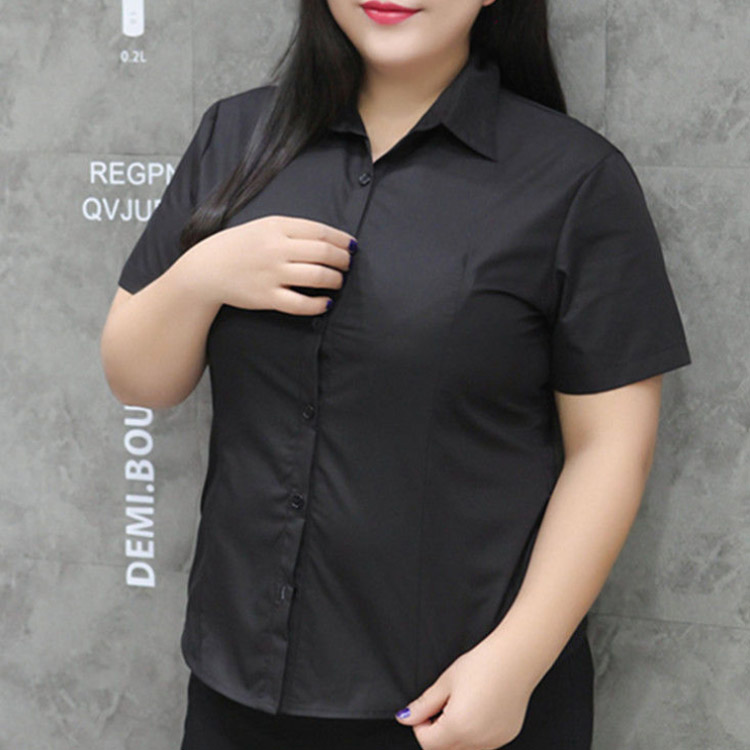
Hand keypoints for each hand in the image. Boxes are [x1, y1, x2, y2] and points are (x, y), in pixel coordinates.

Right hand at [189, 214, 355, 313]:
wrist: (206, 269)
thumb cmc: (237, 246)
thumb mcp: (263, 226)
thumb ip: (292, 229)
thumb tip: (327, 239)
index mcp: (276, 226)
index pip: (321, 231)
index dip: (342, 239)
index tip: (351, 246)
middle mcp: (276, 249)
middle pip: (324, 252)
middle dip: (343, 259)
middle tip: (347, 264)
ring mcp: (272, 274)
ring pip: (317, 276)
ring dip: (335, 279)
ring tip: (338, 281)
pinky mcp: (267, 298)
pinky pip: (301, 304)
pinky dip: (319, 304)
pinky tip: (326, 302)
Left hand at [394, 630, 539, 749]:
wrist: (516, 658)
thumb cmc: (482, 665)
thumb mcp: (446, 682)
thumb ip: (424, 705)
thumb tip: (405, 718)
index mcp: (458, 727)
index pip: (427, 744)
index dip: (420, 726)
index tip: (425, 710)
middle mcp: (477, 740)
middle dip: (436, 734)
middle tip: (441, 707)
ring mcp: (494, 741)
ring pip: (464, 749)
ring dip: (455, 736)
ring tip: (460, 706)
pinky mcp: (506, 737)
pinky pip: (482, 745)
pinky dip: (474, 734)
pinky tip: (478, 710)